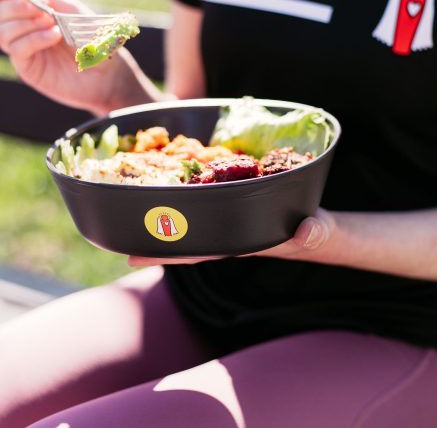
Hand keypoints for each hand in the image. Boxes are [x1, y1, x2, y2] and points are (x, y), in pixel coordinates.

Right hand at [0, 0, 120, 113]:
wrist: (108, 71)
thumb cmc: (92, 38)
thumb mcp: (70, 8)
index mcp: (29, 8)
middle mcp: (22, 27)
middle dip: (17, 5)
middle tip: (45, 7)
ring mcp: (23, 49)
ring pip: (2, 31)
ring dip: (25, 23)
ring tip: (53, 23)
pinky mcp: (28, 68)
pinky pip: (17, 49)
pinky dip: (34, 39)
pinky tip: (54, 35)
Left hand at [128, 209, 335, 266]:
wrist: (320, 227)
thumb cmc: (319, 233)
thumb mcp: (322, 233)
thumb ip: (317, 233)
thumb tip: (307, 232)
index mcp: (243, 242)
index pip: (199, 250)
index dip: (166, 253)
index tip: (131, 255)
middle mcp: (231, 231)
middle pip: (184, 237)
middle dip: (152, 238)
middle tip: (114, 234)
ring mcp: (232, 216)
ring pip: (191, 217)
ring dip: (164, 214)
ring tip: (131, 205)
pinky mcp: (237, 201)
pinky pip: (205, 197)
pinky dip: (186, 192)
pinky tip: (171, 182)